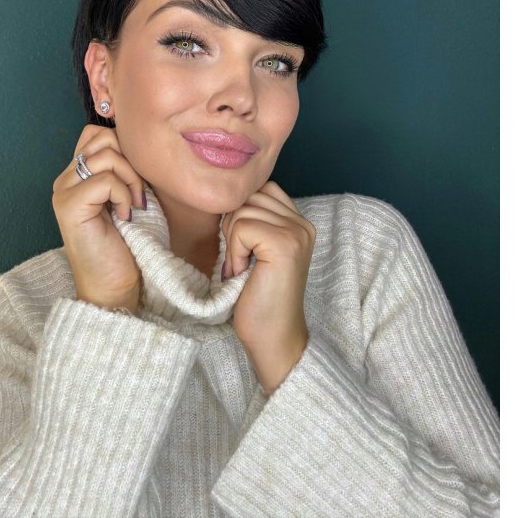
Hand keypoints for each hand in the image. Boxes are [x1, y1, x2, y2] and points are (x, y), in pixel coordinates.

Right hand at [52, 125, 147, 313]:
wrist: (115, 286)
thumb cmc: (126, 245)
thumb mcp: (127, 197)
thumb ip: (123, 170)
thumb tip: (142, 143)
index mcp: (77, 175)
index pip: (97, 133)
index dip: (124, 148)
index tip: (136, 181)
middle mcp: (64, 179)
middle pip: (102, 137)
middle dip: (131, 161)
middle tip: (138, 193)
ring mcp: (63, 191)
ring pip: (106, 156)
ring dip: (130, 180)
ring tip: (133, 206)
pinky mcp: (69, 206)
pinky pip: (105, 180)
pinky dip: (123, 196)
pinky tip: (125, 217)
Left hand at [222, 181, 314, 394]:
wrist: (273, 338)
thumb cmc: (258, 299)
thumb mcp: (255, 250)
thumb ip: (252, 220)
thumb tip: (224, 196)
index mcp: (298, 222)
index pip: (260, 189)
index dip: (240, 214)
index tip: (244, 249)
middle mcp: (302, 223)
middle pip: (248, 196)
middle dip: (233, 228)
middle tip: (242, 261)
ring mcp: (296, 232)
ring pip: (241, 211)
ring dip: (232, 242)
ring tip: (244, 269)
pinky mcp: (284, 244)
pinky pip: (240, 227)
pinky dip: (234, 252)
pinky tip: (243, 273)